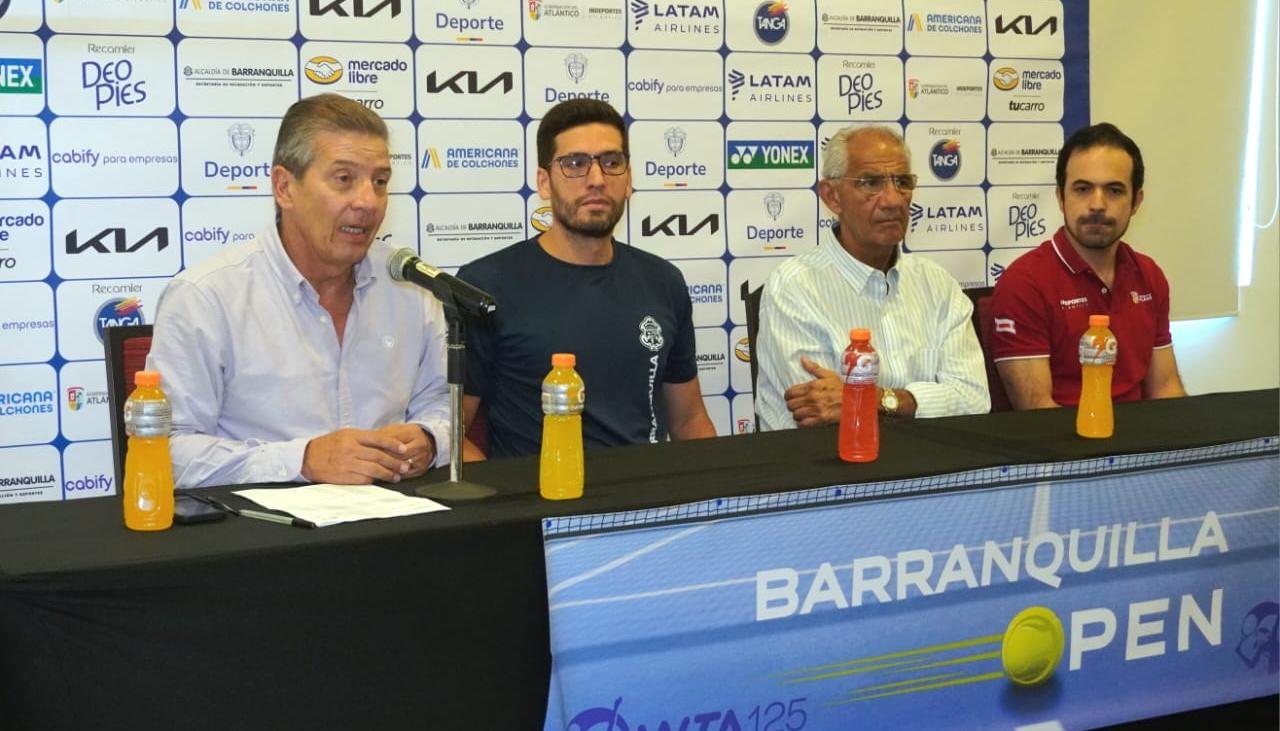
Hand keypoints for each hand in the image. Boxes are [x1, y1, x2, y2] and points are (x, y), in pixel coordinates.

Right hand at [301, 427, 416, 484]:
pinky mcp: (344, 477)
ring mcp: (347, 463)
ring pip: (374, 469)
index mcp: (352, 436)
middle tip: (405, 466)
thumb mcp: (344, 435)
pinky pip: (364, 479)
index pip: (378, 439)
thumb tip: (384, 443)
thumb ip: (363, 438)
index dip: (393, 445)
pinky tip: (381, 481)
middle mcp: (351, 449)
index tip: (403, 450)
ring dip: (388, 474)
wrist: (307, 458)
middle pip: (379, 456)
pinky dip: (374, 480)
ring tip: (396, 476)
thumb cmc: (328, 446)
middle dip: (395, 462)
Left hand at [373, 423, 435, 478]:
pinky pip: (405, 475)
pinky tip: (385, 475)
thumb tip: (368, 444)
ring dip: (388, 469)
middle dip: (383, 460)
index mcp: (413, 434)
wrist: (427, 440)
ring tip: (375, 471)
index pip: (393, 443)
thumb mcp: (395, 430)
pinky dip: (394, 475)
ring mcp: (422, 459)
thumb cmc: (407, 434)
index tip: (368, 452)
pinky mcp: (421, 470)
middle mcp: (420, 446)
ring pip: (402, 467)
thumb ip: (383, 435)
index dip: (380, 448)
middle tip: (369, 463)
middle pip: (398, 456)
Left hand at [783, 356, 843, 427]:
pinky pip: (803, 424)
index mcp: (812, 386)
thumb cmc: (843, 388)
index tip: (791, 397)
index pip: (790, 392)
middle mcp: (812, 398)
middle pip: (791, 404)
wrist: (855, 400)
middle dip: (792, 405)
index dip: (788, 395)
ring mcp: (816, 409)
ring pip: (796, 414)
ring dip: (797, 414)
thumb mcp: (829, 375)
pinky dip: (802, 423)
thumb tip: (803, 359)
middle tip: (797, 405)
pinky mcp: (821, 420)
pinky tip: (806, 420)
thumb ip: (814, 368)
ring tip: (802, 412)